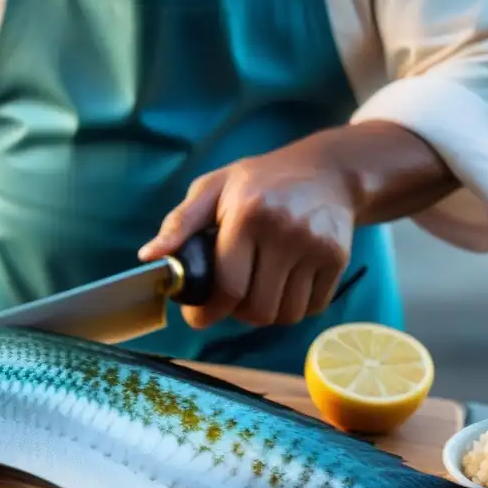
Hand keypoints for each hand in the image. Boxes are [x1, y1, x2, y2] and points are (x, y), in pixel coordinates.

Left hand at [139, 138, 354, 329]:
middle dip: (236, 312)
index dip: (208, 312)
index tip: (198, 317)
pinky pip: (310, 309)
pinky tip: (283, 284)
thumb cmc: (260, 181)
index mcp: (248, 215)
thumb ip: (180, 223)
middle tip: (230, 298)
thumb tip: (149, 256)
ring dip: (265, 313)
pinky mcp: (338, 260)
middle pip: (257, 308)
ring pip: (284, 315)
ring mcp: (316, 247)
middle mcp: (285, 231)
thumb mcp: (214, 188)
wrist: (328, 171)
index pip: (228, 287)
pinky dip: (292, 308)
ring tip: (257, 289)